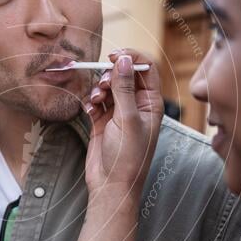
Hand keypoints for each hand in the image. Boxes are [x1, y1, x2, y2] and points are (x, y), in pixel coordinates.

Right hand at [84, 49, 163, 197]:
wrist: (111, 184)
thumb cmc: (128, 157)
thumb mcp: (128, 118)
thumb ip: (124, 88)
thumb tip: (123, 60)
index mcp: (151, 103)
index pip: (146, 69)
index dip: (131, 58)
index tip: (114, 56)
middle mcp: (136, 105)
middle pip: (124, 75)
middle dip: (110, 74)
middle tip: (103, 83)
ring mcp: (118, 112)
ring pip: (107, 86)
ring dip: (99, 88)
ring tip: (96, 99)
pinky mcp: (102, 120)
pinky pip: (95, 100)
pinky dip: (91, 100)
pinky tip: (89, 108)